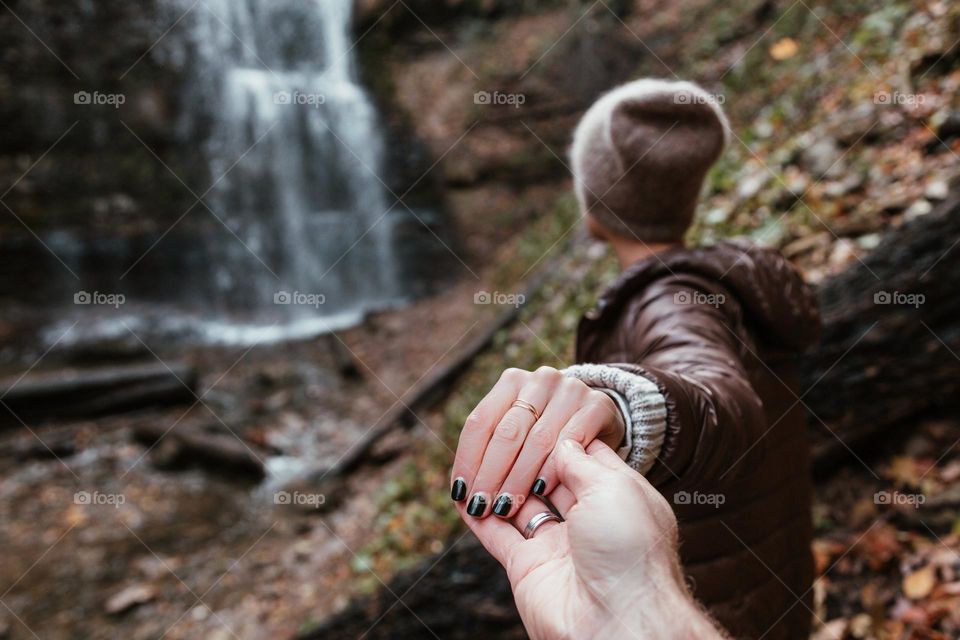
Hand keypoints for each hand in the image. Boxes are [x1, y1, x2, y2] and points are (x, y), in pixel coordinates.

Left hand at [450, 366, 624, 517]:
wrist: (601, 421)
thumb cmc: (548, 433)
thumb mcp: (518, 433)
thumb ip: (491, 451)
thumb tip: (460, 492)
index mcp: (512, 382)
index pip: (480, 422)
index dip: (468, 460)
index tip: (460, 494)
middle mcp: (540, 379)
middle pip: (508, 432)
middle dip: (491, 474)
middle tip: (482, 507)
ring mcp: (571, 389)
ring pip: (537, 439)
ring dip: (519, 478)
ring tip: (507, 507)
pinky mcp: (597, 405)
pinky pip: (570, 442)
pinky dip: (552, 469)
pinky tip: (541, 492)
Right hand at [458, 440, 723, 639]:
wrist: (620, 621)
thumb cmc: (629, 550)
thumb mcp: (613, 488)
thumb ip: (581, 461)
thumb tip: (561, 440)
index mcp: (616, 496)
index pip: (582, 455)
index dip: (558, 436)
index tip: (534, 414)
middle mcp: (586, 519)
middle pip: (547, 477)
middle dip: (524, 457)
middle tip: (498, 432)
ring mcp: (556, 544)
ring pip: (519, 503)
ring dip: (498, 482)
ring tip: (477, 456)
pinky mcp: (528, 567)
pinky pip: (497, 535)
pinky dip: (478, 516)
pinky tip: (463, 494)